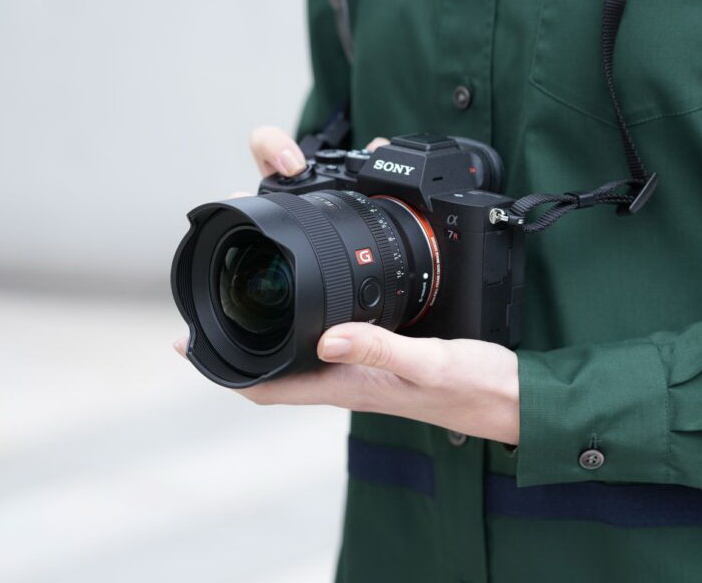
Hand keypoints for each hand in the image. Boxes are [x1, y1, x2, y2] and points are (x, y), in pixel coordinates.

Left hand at [172, 126, 519, 444]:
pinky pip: (331, 342)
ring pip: (298, 355)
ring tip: (244, 303)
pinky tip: (314, 304)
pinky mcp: (385, 357)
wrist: (513, 398)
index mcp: (349, 385)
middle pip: (273, 369)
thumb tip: (325, 335)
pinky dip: (308, 325)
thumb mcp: (429, 361)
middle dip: (235, 345)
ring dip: (267, 333)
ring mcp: (365, 371)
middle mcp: (349, 380)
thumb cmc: (475, 388)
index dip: (224, 370)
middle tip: (206, 311)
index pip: (269, 387)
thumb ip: (381, 348)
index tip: (189, 345)